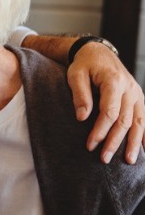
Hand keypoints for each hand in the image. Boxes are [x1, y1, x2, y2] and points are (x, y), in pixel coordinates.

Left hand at [67, 42, 144, 163]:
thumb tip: (82, 118)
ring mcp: (137, 94)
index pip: (109, 112)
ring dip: (133, 142)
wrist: (98, 53)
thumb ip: (80, 95)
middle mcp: (130, 89)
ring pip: (138, 122)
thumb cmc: (84, 65)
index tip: (89, 145)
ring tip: (128, 161)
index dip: (100, 131)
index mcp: (114, 82)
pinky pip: (144, 118)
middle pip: (124, 120)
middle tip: (103, 159)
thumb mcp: (75, 75)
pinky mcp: (139, 98)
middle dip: (114, 141)